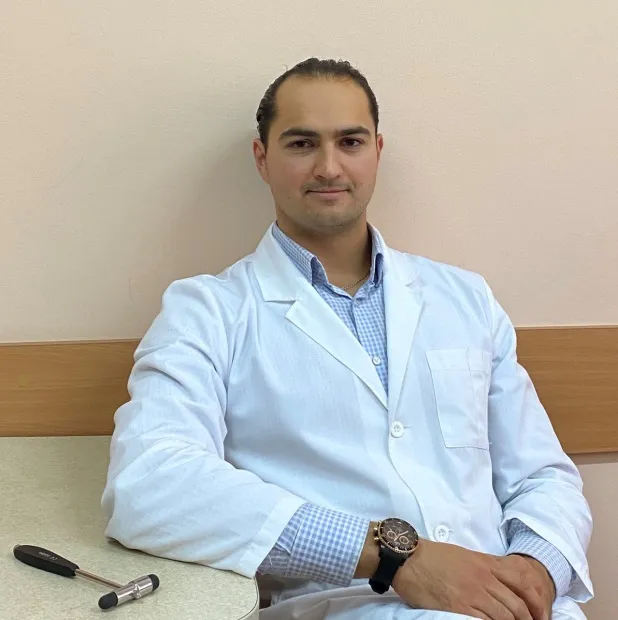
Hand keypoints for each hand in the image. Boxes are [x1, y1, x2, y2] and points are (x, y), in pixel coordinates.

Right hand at [392, 539, 552, 619]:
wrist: (408, 558)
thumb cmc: (433, 557)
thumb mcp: (464, 556)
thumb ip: (484, 568)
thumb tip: (500, 583)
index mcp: (485, 563)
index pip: (522, 580)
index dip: (536, 600)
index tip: (540, 614)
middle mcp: (484, 578)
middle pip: (517, 604)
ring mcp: (473, 593)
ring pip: (506, 616)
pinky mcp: (460, 608)